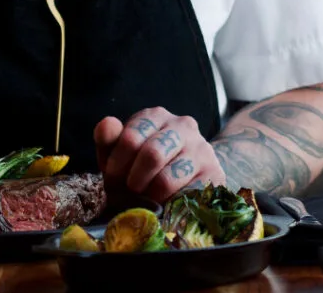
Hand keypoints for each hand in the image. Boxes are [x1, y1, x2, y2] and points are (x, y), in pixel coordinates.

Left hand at [94, 107, 225, 202]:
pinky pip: (186, 197)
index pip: (131, 138)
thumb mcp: (122, 152)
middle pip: (152, 155)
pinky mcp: (215, 174)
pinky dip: (171, 206)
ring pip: (168, 180)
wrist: (190, 171)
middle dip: (133, 181)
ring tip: (146, 201)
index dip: (117, 165)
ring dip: (150, 197)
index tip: (113, 180)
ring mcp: (201, 149)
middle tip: (129, 193)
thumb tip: (108, 123)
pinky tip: (166, 205)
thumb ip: (109, 139)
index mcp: (156, 116)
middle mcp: (182, 126)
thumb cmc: (144, 164)